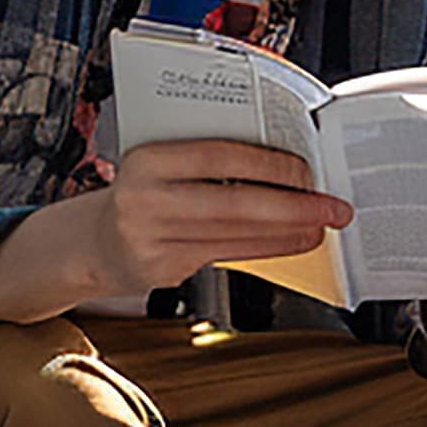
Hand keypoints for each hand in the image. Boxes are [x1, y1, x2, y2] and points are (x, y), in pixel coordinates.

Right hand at [87, 138, 349, 295]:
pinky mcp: (163, 270)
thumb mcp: (161, 164)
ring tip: (321, 225)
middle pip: (234, 204)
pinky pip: (228, 256)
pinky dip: (267, 248)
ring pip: (236, 235)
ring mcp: (152, 240)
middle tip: (333, 208)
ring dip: (288, 232)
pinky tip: (291, 242)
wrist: (94, 242)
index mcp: (148, 159)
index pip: (220, 156)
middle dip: (293, 207)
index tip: (308, 170)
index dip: (268, 164)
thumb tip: (283, 160)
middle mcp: (146, 200)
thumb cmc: (142, 193)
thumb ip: (207, 161)